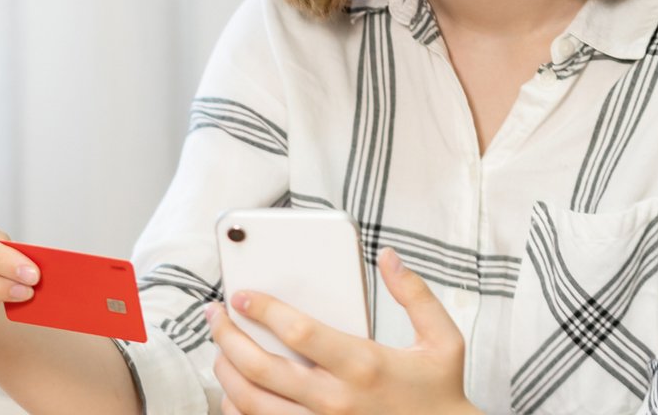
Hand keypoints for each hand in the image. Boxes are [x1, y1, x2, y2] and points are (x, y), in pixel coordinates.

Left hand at [205, 247, 479, 414]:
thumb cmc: (440, 393)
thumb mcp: (442, 340)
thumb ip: (416, 295)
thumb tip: (389, 257)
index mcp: (364, 365)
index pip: (299, 333)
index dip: (263, 310)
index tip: (241, 295)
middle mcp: (336, 400)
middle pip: (262, 369)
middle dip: (228, 338)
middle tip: (215, 317)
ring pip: (253, 403)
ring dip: (227, 374)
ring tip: (220, 351)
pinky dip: (239, 409)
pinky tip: (234, 391)